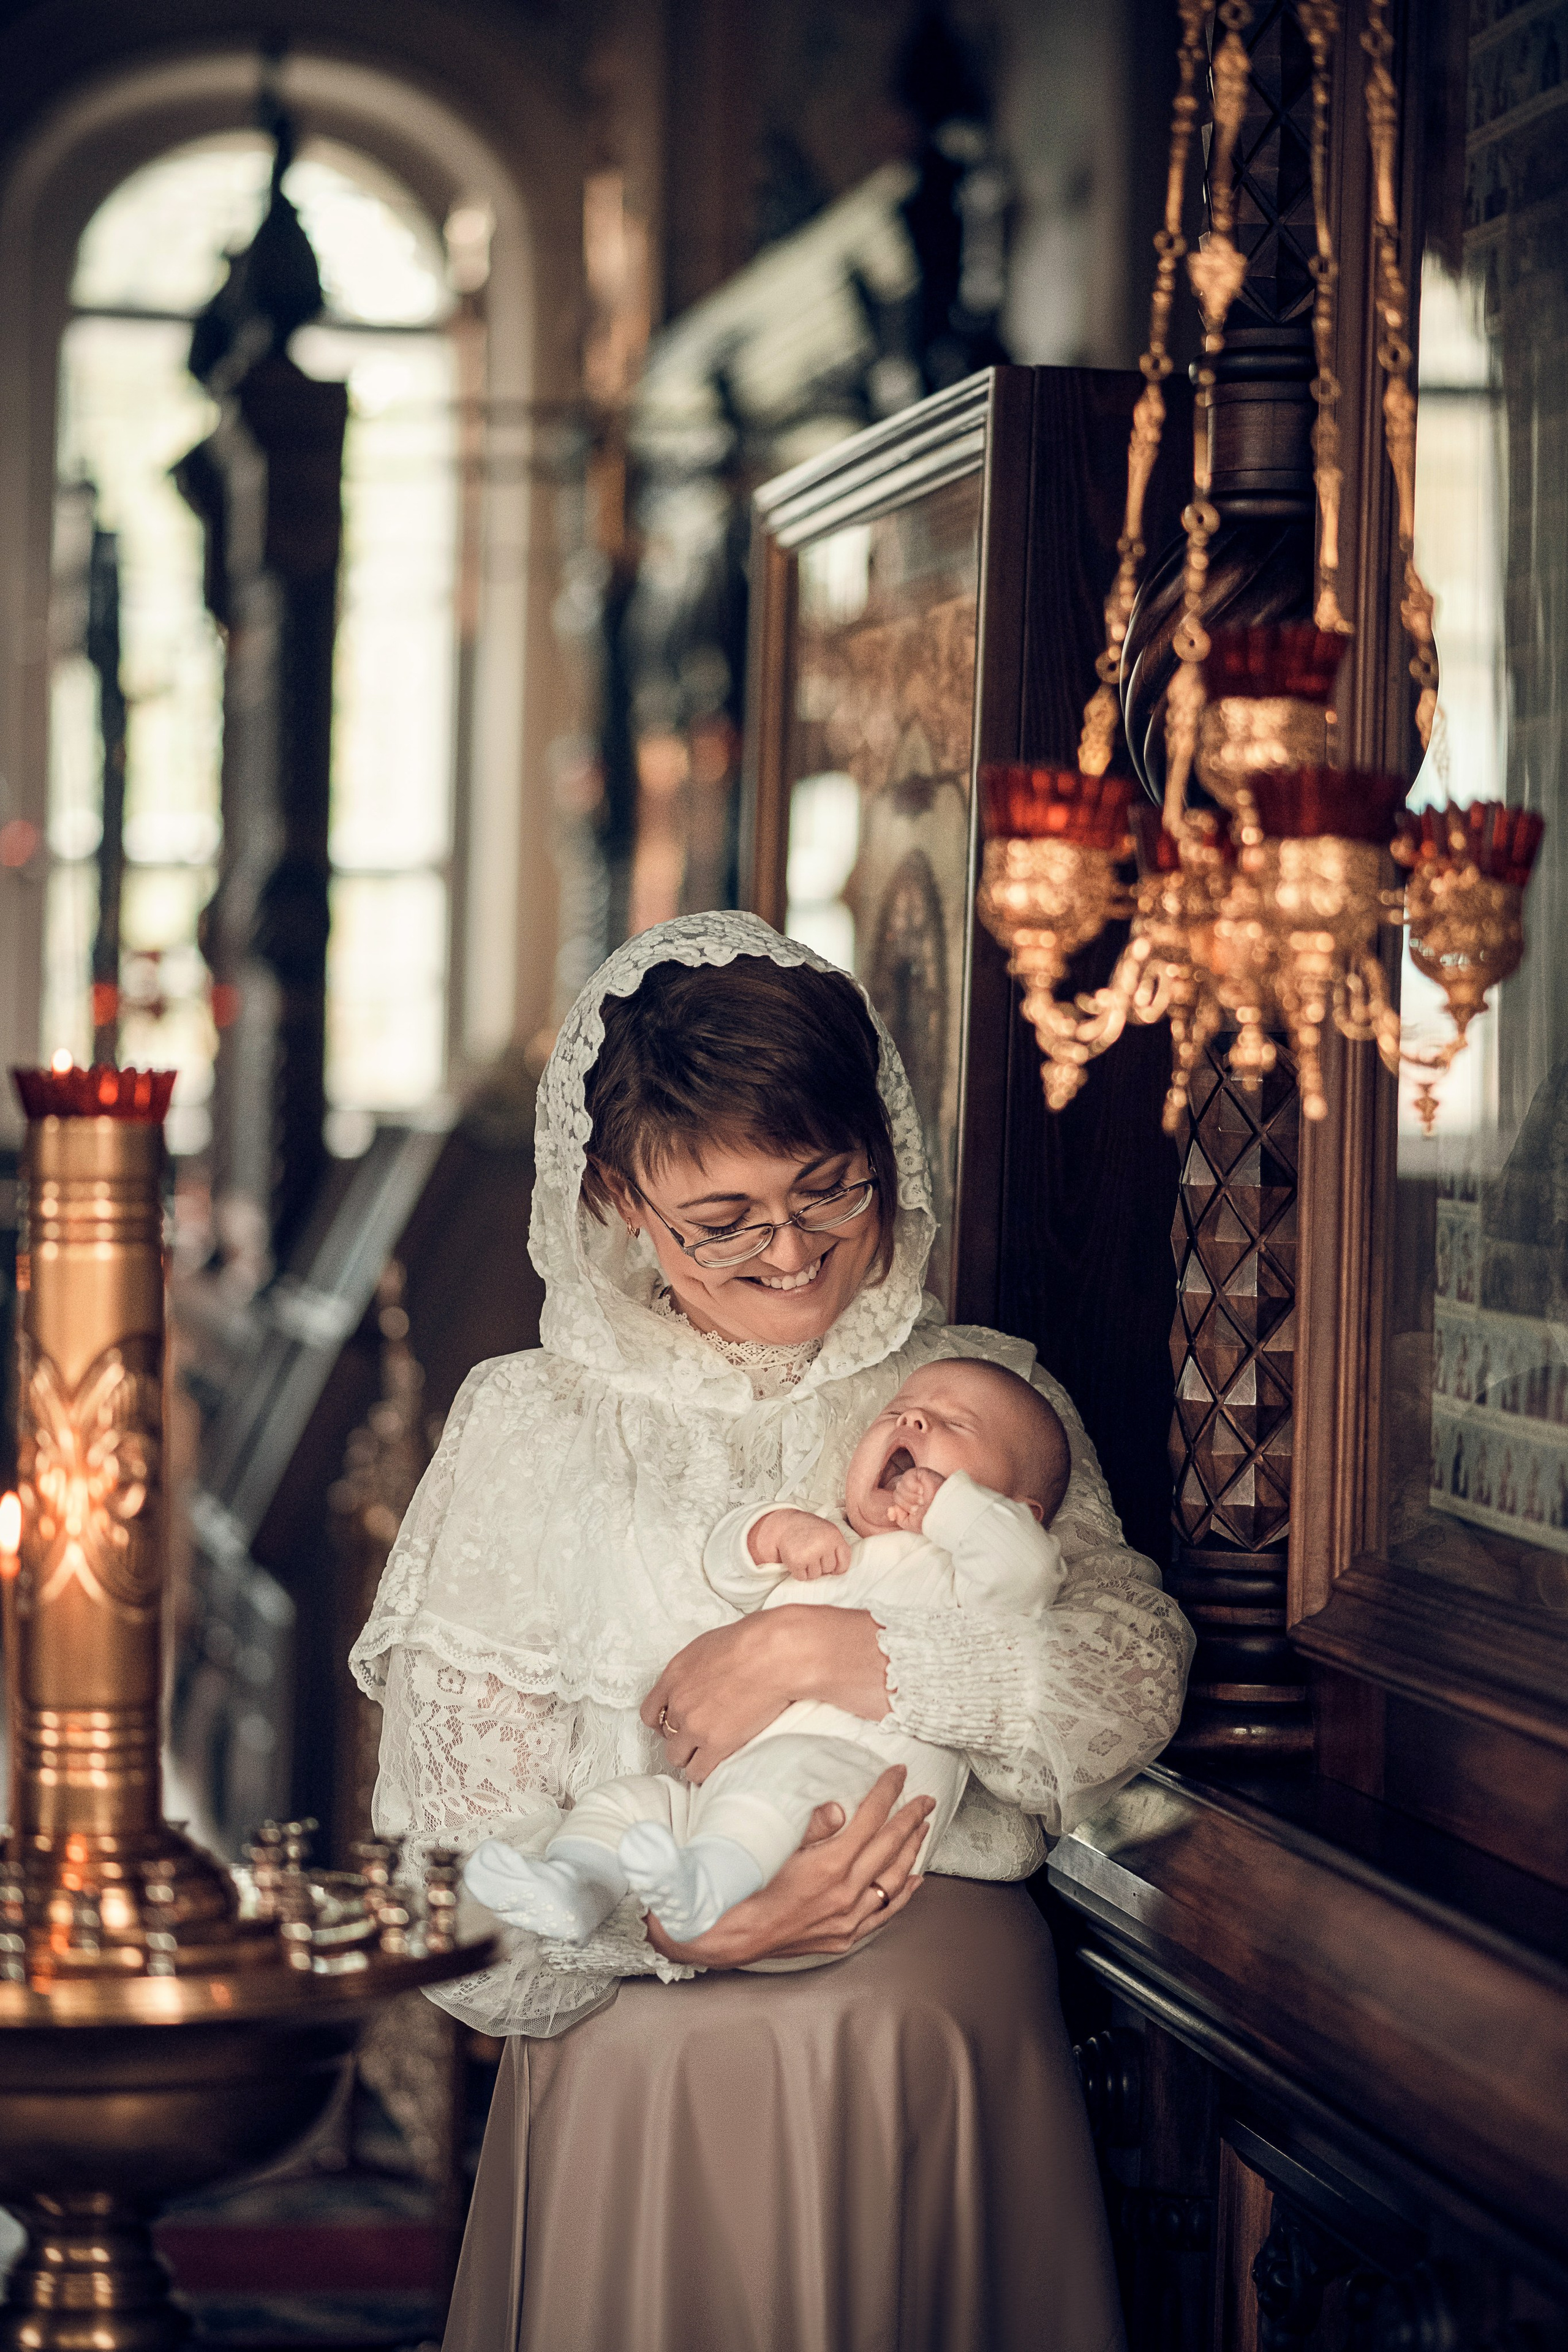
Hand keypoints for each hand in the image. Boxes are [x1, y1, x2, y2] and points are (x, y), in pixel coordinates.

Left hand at [641, 1606, 891, 1780]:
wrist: (774, 1655)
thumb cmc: (753, 1643)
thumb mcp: (709, 1647)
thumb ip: (695, 1670)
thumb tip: (700, 1680)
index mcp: (674, 1676)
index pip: (650, 1712)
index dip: (664, 1722)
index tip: (678, 1724)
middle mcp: (678, 1703)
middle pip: (666, 1736)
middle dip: (682, 1738)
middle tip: (702, 1737)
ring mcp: (694, 1726)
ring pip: (677, 1758)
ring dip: (693, 1757)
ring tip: (712, 1752)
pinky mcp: (715, 1745)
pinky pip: (697, 1772)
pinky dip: (706, 1771)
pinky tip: (719, 1763)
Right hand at [642, 1766, 930, 1966]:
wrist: (733, 1934)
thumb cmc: (750, 1887)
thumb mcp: (777, 1847)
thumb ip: (812, 1828)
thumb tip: (837, 1809)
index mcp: (830, 1866)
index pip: (870, 1820)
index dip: (887, 1793)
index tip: (899, 1774)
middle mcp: (846, 1894)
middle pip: (889, 1847)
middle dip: (910, 1818)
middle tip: (925, 1799)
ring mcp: (849, 1918)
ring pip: (893, 1879)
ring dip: (911, 1850)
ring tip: (922, 1829)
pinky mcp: (845, 1936)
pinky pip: (884, 1913)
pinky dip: (903, 1894)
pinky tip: (914, 1879)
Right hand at [750, 1508, 850, 1579]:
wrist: (784, 1524)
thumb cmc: (807, 1530)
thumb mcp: (827, 1531)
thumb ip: (836, 1547)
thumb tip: (838, 1572)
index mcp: (834, 1536)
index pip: (844, 1562)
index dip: (838, 1567)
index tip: (830, 1565)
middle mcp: (823, 1544)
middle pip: (829, 1569)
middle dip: (820, 1565)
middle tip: (810, 1553)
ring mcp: (810, 1553)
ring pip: (815, 1575)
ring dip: (808, 1569)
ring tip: (803, 1555)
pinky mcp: (796, 1561)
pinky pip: (802, 1577)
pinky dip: (797, 1572)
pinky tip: (795, 1559)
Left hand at [885, 1465, 944, 1529]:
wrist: (943, 1512)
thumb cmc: (931, 1519)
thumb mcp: (911, 1523)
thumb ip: (899, 1517)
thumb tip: (890, 1510)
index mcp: (910, 1499)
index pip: (896, 1499)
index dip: (902, 1507)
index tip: (915, 1511)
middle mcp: (912, 1489)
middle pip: (896, 1493)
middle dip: (907, 1503)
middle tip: (920, 1506)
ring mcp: (916, 1480)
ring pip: (900, 1486)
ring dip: (910, 1496)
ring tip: (923, 1499)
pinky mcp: (921, 1472)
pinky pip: (906, 1477)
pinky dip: (912, 1487)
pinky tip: (922, 1490)